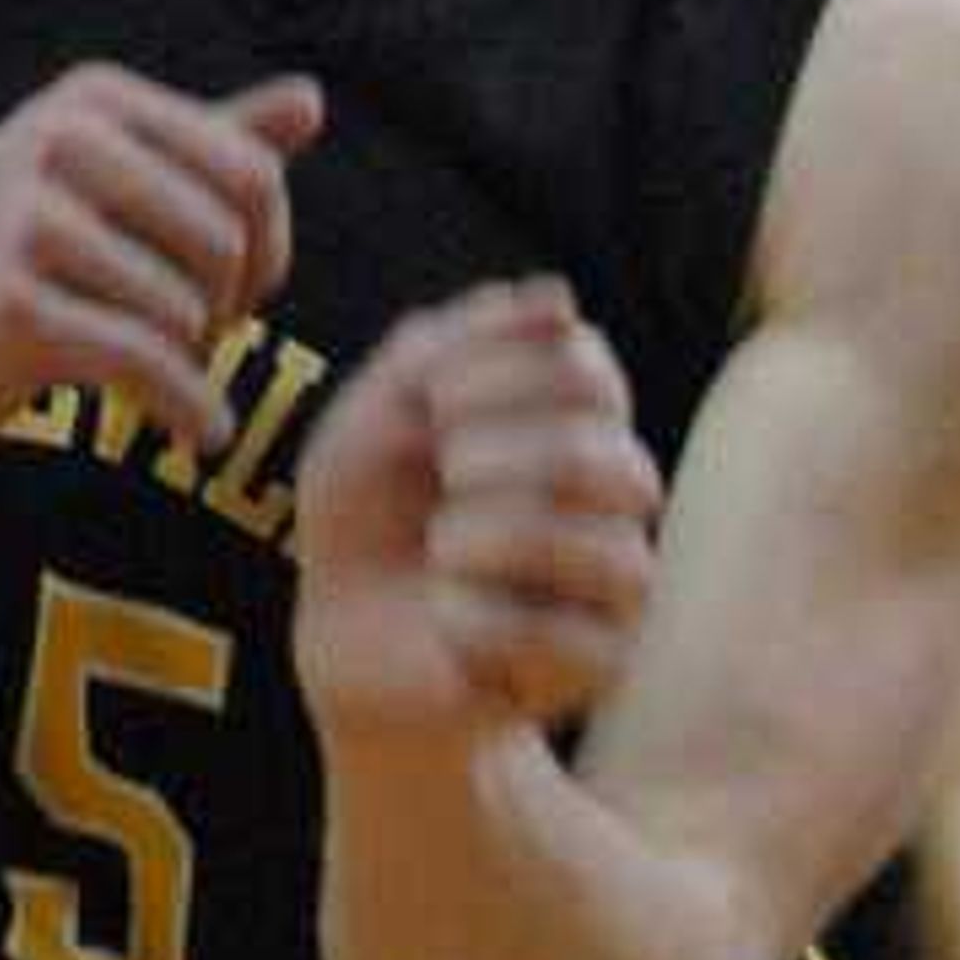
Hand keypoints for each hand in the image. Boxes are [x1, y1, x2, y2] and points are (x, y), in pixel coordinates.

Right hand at [0, 63, 322, 468]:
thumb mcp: (97, 180)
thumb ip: (208, 141)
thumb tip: (313, 100)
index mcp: (92, 100)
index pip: (252, 171)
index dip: (269, 248)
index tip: (237, 294)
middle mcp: (59, 139)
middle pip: (229, 240)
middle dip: (231, 309)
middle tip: (195, 341)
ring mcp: (28, 218)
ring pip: (188, 308)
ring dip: (195, 362)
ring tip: (161, 373)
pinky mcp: (11, 302)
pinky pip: (147, 363)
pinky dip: (187, 410)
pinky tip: (191, 431)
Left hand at [295, 276, 662, 749]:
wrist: (343, 628)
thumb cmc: (370, 506)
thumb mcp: (382, 409)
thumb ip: (456, 342)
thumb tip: (557, 297)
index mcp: (573, 415)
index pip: (588, 368)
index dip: (501, 373)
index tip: (430, 398)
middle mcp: (614, 492)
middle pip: (600, 457)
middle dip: (495, 457)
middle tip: (440, 471)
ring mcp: (616, 580)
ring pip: (605, 552)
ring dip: (492, 539)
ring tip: (439, 546)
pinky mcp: (599, 662)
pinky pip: (570, 639)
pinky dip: (482, 619)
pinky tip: (444, 612)